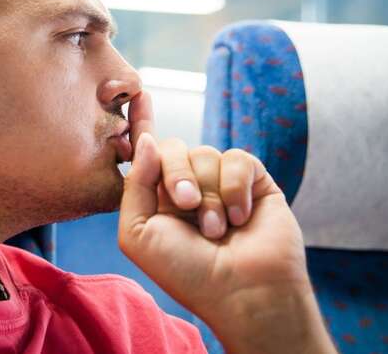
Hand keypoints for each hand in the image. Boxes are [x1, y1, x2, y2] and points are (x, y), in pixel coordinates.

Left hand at [118, 91, 334, 353]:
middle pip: (172, 148)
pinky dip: (235, 187)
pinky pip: (237, 158)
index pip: (147, 153)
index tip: (139, 95)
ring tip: (218, 230)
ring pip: (205, 153)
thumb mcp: (138, 234)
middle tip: (186, 206)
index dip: (141, 122)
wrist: (242, 291)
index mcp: (157, 198)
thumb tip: (146, 139)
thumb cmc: (187, 272)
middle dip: (176, 176)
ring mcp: (221, 182)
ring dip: (209, 195)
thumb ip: (134, 185)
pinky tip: (241, 217)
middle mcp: (188, 186)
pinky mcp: (253, 180)